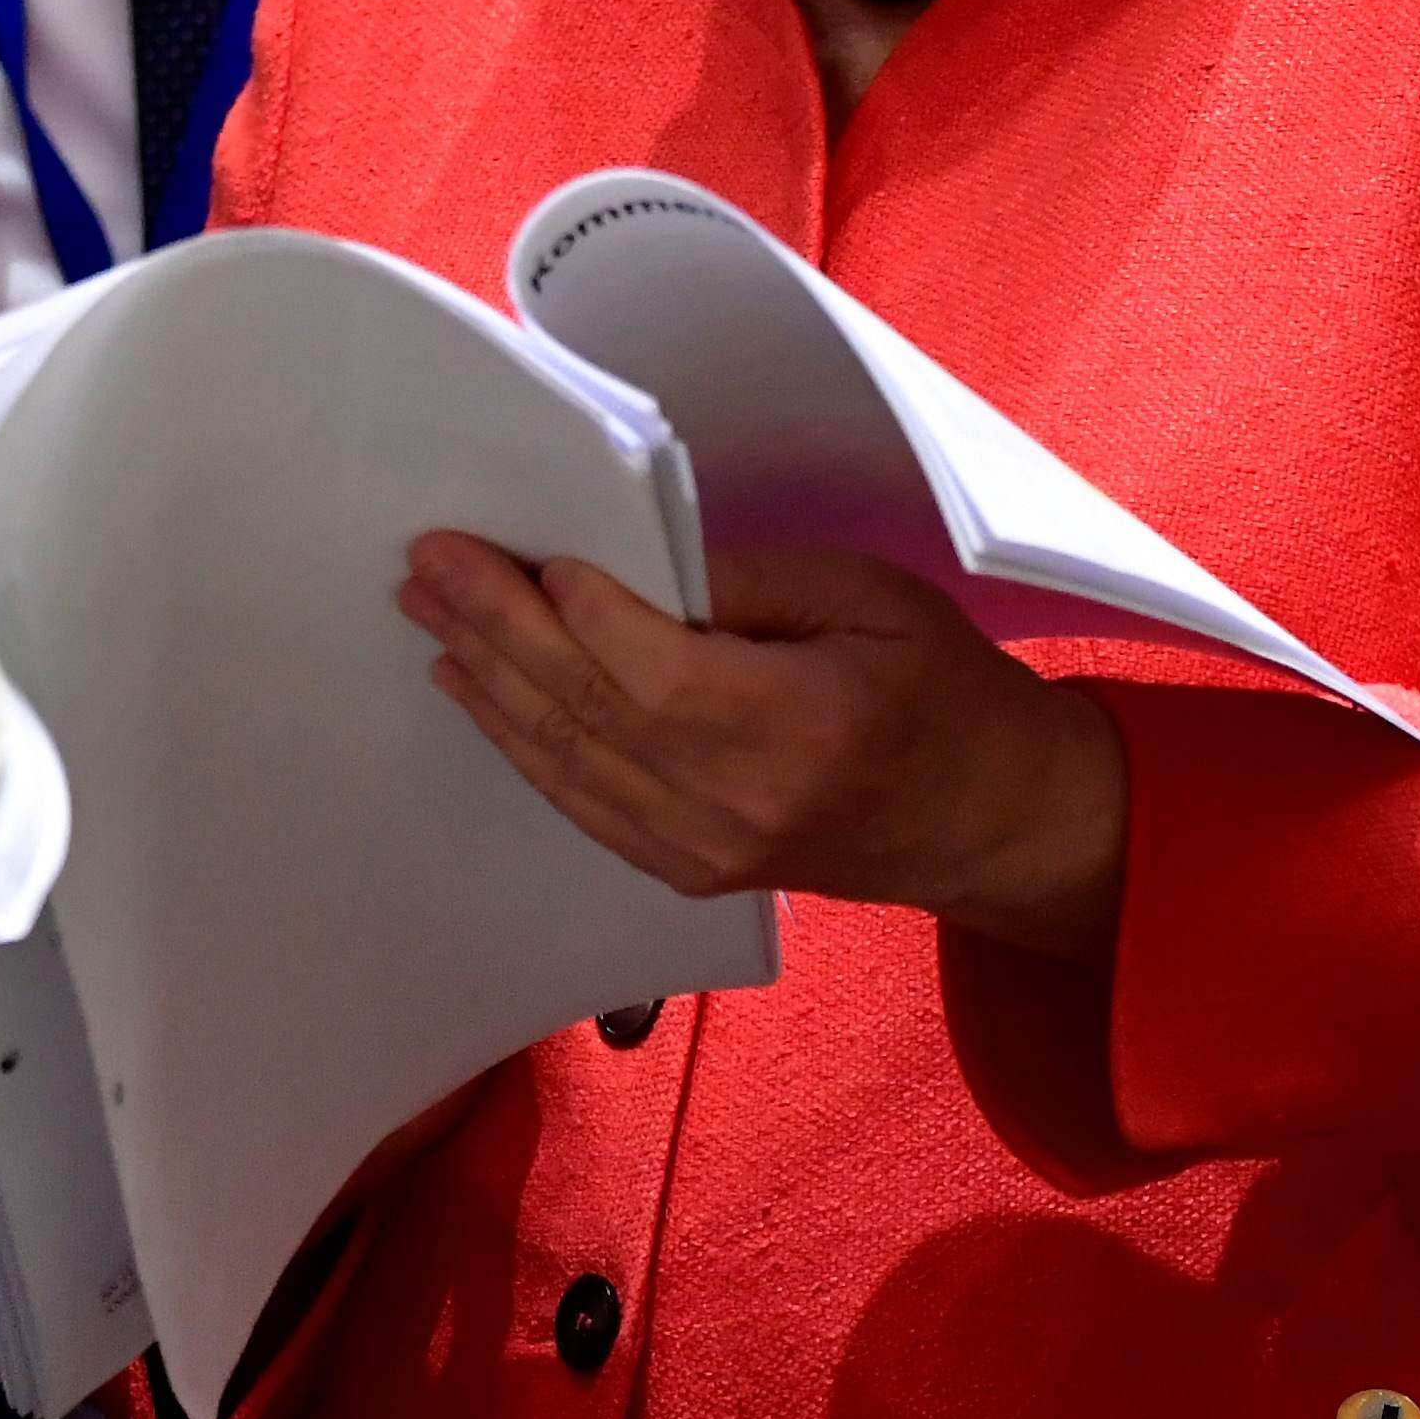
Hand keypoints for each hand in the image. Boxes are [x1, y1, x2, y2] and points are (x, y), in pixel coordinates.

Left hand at [397, 535, 1128, 959]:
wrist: (991, 822)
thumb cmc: (943, 692)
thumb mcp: (869, 598)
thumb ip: (748, 582)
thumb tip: (633, 560)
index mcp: (797, 727)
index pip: (649, 668)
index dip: (572, 610)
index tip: (512, 548)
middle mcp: (738, 803)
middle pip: (587, 708)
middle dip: (495, 628)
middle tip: (429, 562)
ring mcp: (706, 850)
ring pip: (566, 760)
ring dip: (487, 681)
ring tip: (427, 611)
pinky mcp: (688, 869)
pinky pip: (581, 803)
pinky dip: (520, 742)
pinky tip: (474, 689)